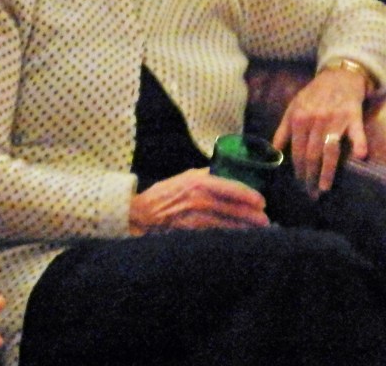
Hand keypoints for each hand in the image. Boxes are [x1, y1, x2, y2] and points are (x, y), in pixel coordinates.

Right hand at [129, 168, 269, 234]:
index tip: (261, 202)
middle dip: (251, 215)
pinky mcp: (192, 230)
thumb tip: (228, 173)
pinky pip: (216, 233)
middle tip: (265, 220)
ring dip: (245, 227)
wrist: (143, 212)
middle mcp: (198, 198)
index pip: (230, 187)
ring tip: (257, 230)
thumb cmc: (165, 193)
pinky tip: (239, 237)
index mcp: (197, 181)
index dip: (248, 196)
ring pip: (227, 223)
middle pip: (232, 208)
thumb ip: (205, 176)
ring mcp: (195, 216)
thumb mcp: (184, 177)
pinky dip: (229, 234)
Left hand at [272, 68, 367, 195]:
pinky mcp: (352, 116)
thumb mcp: (292, 108)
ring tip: (324, 188)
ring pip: (329, 150)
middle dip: (310, 176)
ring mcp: (334, 119)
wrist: (337, 77)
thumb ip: (283, 130)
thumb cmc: (313, 95)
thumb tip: (274, 151)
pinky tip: (359, 157)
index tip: (299, 184)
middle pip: (311, 155)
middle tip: (311, 194)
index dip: (297, 170)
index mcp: (297, 120)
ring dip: (327, 171)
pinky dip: (358, 144)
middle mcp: (314, 121)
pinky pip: (356, 133)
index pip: (296, 151)